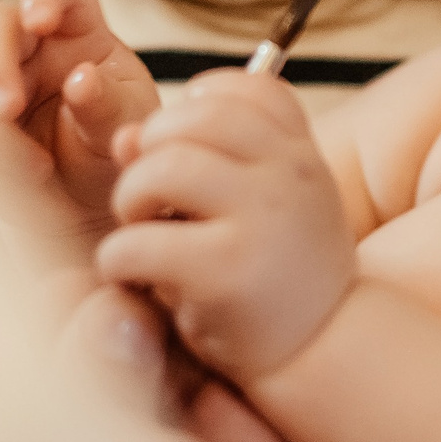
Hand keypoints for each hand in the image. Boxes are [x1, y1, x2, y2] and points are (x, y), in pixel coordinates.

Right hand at [0, 0, 158, 223]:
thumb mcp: (127, 130)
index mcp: (77, 31)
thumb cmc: (115, 153)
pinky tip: (12, 196)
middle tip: (8, 110)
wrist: (88, 212)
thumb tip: (82, 81)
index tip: (40, 19)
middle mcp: (25, 50)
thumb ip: (109, 107)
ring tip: (37, 177)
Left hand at [95, 70, 354, 381]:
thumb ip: (202, 159)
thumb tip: (126, 137)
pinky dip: (119, 261)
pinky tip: (137, 278)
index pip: (248, 87)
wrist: (321, 354)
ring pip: (161, 168)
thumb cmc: (277, 274)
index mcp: (302, 153)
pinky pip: (138, 243)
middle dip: (152, 150)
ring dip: (130, 200)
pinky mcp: (226, 273)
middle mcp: (291, 176)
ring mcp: (263, 220)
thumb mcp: (259, 204)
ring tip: (142, 232)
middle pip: (195, 116)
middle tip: (149, 197)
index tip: (186, 148)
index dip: (200, 106)